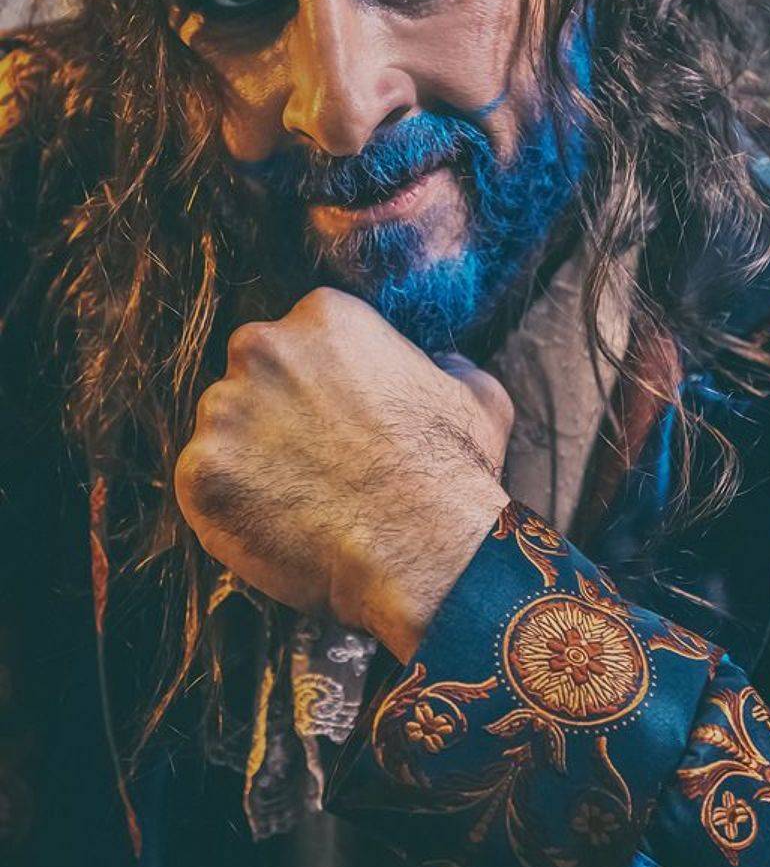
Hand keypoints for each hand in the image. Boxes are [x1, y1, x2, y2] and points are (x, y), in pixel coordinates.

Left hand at [174, 289, 512, 659]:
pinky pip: (205, 487)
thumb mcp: (475, 395)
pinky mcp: (198, 473)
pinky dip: (232, 509)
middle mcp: (262, 349)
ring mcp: (223, 411)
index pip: (302, 340)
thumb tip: (439, 361)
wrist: (423, 549)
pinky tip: (279, 528)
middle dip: (276, 414)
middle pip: (254, 377)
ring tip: (300, 503)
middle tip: (314, 463)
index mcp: (323, 317)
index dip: (321, 385)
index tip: (338, 423)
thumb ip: (447, 364)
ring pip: (224, 432)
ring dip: (251, 461)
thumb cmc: (454, 471)